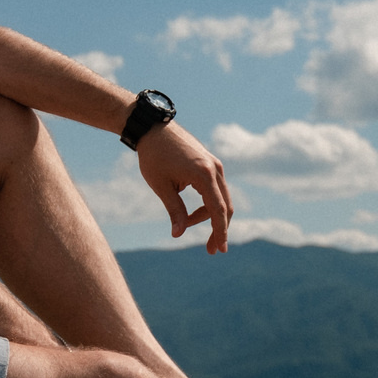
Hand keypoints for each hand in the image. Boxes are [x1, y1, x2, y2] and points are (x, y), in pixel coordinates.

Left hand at [136, 122, 231, 253]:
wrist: (152, 128)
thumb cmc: (153, 156)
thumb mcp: (161, 186)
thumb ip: (174, 210)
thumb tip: (178, 234)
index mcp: (204, 175)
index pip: (218, 210)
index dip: (220, 232)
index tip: (219, 249)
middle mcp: (215, 169)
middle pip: (225, 206)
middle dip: (218, 229)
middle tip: (210, 250)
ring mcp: (214, 165)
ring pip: (221, 198)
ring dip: (210, 216)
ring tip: (188, 226)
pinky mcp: (210, 163)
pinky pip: (215, 189)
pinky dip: (207, 203)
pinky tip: (192, 214)